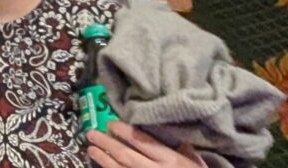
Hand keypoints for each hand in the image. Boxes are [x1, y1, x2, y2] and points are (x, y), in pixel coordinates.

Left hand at [88, 121, 206, 167]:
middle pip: (125, 154)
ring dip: (103, 159)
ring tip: (90, 148)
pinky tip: (101, 167)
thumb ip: (184, 150)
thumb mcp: (196, 164)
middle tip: (91, 133)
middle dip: (107, 143)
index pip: (142, 141)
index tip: (110, 123)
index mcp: (170, 159)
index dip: (124, 131)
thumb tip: (172, 135)